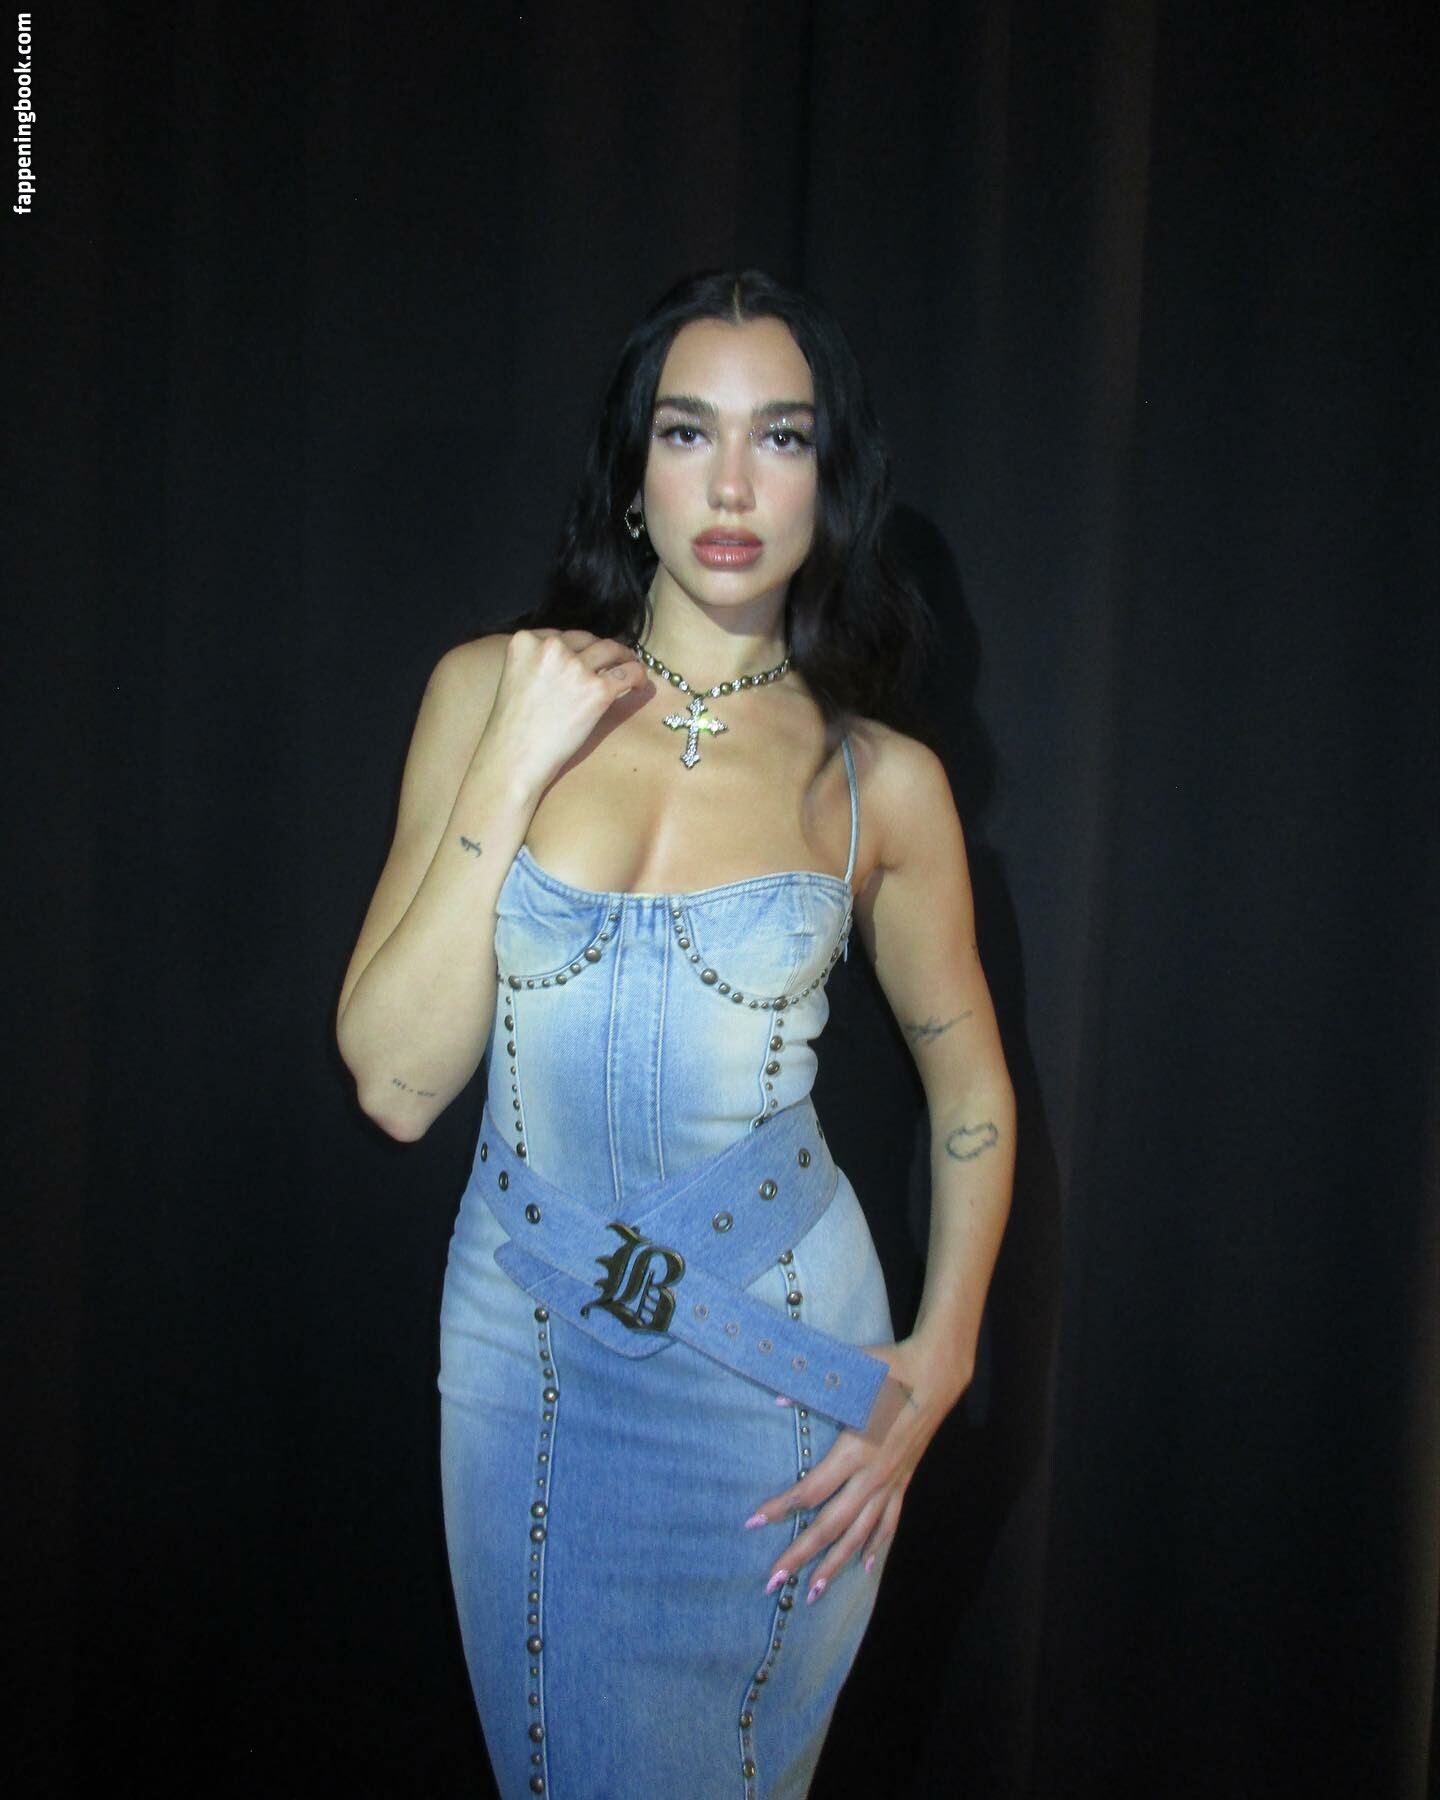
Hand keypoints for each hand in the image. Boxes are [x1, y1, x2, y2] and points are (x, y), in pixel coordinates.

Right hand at [481, 627, 647, 790]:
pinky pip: (628, 673)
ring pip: (611, 650)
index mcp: (525, 641)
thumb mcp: (516, 678)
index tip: (587, 657)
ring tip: (631, 666)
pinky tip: (638, 685)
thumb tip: (575, 660)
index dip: (578, 647)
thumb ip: (539, 663)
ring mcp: (575, 668)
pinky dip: (638, 676)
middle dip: (601, 650)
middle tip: (613, 659)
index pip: (562, 635)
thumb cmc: (512, 728)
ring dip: (624, 657)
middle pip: (588, 639)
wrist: (514, 759)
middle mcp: (551, 647)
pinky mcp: (596, 690)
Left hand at [744, 1339, 963, 1604]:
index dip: (781, 1507)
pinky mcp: (904, 1482)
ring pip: (860, 1534)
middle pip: (830, 1525)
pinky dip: (877, 1545)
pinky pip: (890, 1522)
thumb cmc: (888, 1369)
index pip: (811, 1490)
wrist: (935, 1374)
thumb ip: (809, 1390)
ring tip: (814, 1592)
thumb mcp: (847, 1376)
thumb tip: (774, 1398)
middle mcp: (871, 1475)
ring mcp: (890, 1482)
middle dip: (800, 1554)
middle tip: (773, 1581)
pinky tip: (866, 1566)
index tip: (753, 1522)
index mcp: (854, 1450)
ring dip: (835, 1564)